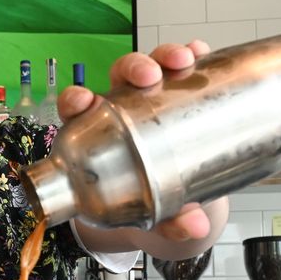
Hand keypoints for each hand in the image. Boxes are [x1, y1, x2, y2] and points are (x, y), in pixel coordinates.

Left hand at [58, 39, 214, 243]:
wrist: (182, 205)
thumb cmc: (150, 206)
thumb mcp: (156, 218)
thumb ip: (171, 224)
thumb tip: (195, 226)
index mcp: (99, 135)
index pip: (79, 108)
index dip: (76, 98)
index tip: (83, 101)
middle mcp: (125, 110)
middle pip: (120, 77)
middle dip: (132, 68)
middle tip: (150, 77)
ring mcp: (156, 98)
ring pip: (155, 66)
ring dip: (165, 56)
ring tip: (184, 62)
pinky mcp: (186, 94)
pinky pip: (188, 67)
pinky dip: (195, 55)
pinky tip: (203, 53)